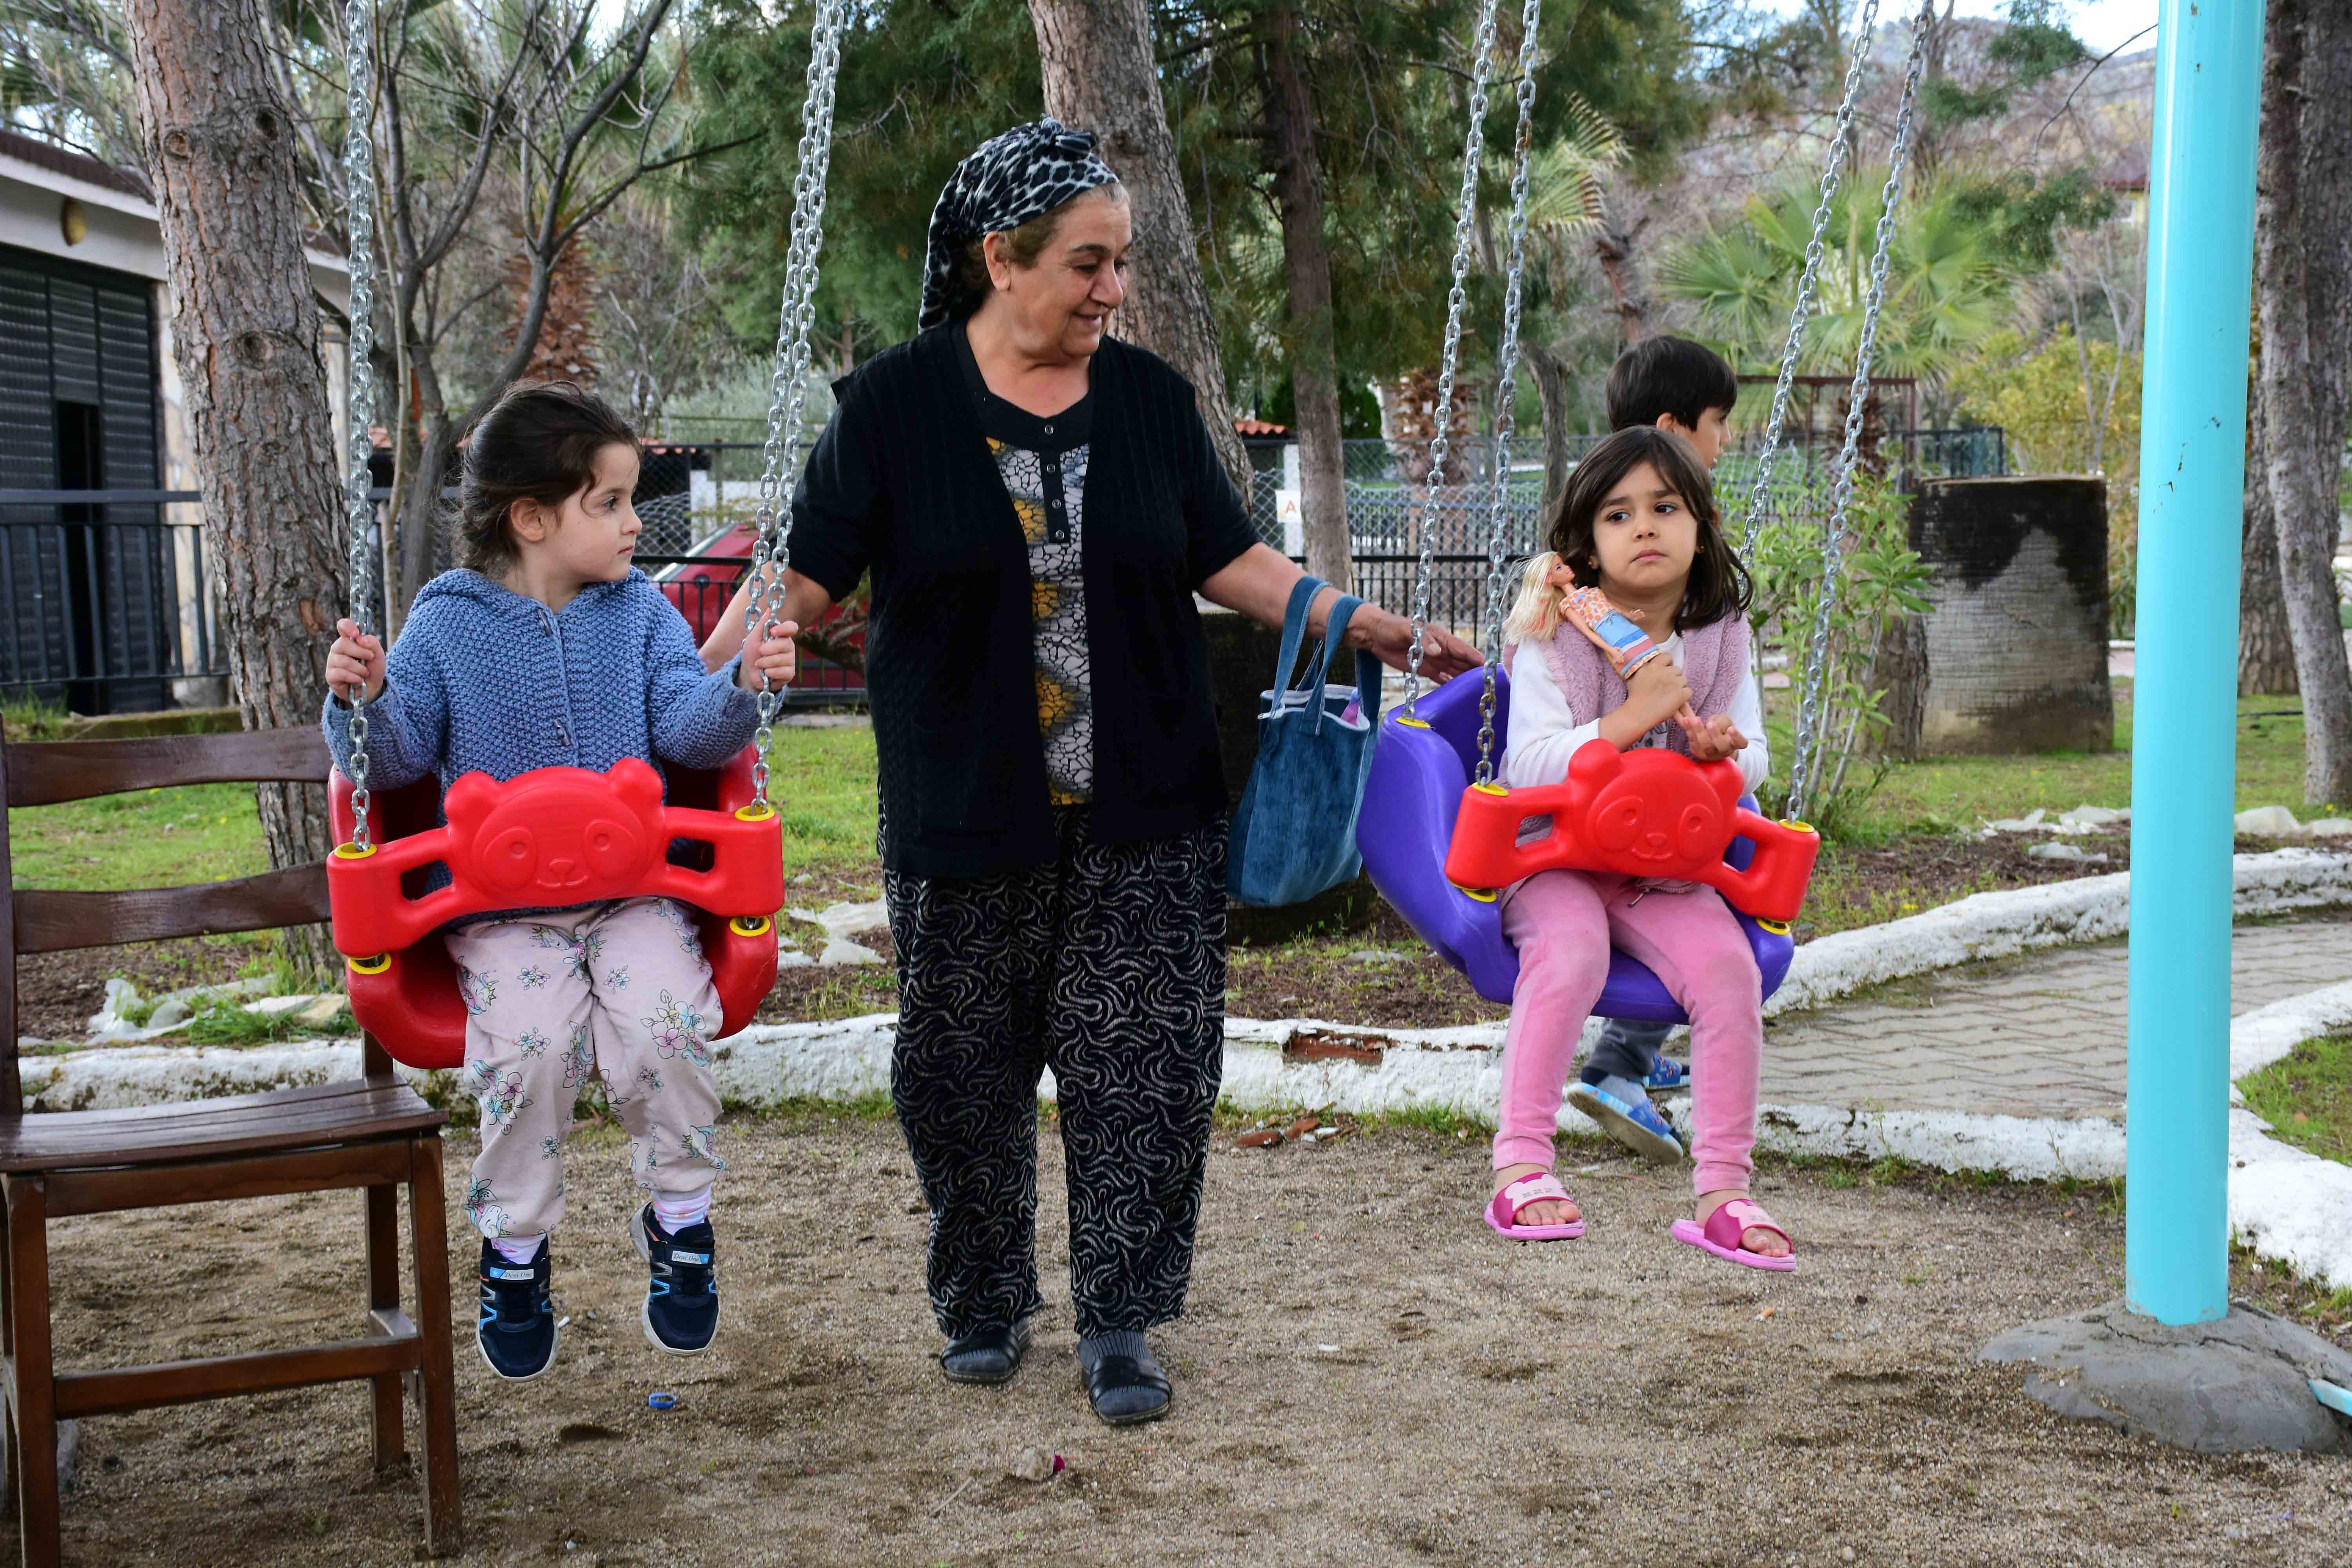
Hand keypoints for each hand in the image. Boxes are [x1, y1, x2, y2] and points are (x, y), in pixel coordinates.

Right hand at [326, 617, 384, 705]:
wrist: (372, 689)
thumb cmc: (372, 669)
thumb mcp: (378, 655)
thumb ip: (372, 643)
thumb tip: (360, 638)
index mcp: (349, 640)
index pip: (342, 626)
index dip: (347, 626)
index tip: (356, 634)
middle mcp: (338, 649)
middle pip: (342, 643)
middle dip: (360, 652)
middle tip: (370, 657)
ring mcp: (332, 662)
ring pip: (343, 660)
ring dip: (359, 668)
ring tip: (365, 673)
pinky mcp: (330, 676)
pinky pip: (340, 673)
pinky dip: (353, 678)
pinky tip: (358, 681)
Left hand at [736, 618, 799, 691]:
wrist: (748, 672)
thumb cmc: (752, 653)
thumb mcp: (753, 638)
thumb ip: (762, 624)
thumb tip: (769, 609)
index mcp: (782, 636)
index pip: (792, 627)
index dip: (784, 628)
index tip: (772, 632)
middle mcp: (788, 647)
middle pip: (786, 644)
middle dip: (768, 649)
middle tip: (759, 652)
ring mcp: (790, 660)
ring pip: (782, 659)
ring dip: (765, 662)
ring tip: (759, 664)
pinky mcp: (789, 673)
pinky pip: (783, 671)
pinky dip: (770, 672)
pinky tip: (766, 673)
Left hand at [1350, 607, 1484, 680]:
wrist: (1377, 635)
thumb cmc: (1393, 627)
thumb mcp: (1406, 630)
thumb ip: (1423, 639)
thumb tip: (1439, 651)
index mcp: (1440, 638)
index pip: (1461, 649)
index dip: (1474, 656)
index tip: (1486, 665)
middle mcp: (1442, 650)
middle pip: (1463, 662)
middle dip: (1475, 671)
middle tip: (1489, 682)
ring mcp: (1435, 661)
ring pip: (1455, 671)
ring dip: (1465, 680)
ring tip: (1478, 691)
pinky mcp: (1426, 670)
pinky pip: (1442, 679)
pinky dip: (1451, 685)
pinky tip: (1459, 694)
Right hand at [1625, 655, 1692, 730]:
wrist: (1638, 713)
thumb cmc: (1634, 697)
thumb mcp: (1634, 676)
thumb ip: (1644, 668)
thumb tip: (1649, 665)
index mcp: (1653, 666)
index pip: (1667, 657)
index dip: (1668, 664)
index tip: (1665, 671)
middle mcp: (1665, 672)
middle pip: (1677, 670)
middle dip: (1673, 678)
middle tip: (1667, 688)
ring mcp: (1674, 683)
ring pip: (1684, 680)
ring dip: (1679, 687)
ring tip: (1670, 696)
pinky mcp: (1681, 694)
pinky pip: (1688, 691)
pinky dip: (1684, 696)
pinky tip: (1675, 701)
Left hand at [1678, 712, 1747, 762]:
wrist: (1710, 739)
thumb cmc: (1721, 729)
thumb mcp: (1726, 722)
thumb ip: (1723, 722)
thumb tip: (1714, 725)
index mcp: (1735, 743)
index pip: (1741, 743)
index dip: (1736, 737)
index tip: (1731, 728)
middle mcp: (1724, 751)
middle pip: (1721, 745)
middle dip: (1715, 734)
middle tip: (1710, 724)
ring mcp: (1710, 754)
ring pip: (1705, 746)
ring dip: (1699, 731)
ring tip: (1696, 719)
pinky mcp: (1697, 752)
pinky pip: (1693, 742)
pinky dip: (1689, 730)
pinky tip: (1686, 719)